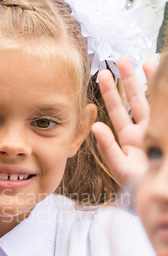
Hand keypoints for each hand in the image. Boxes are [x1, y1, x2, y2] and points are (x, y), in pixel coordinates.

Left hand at [92, 56, 156, 187]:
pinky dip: (160, 93)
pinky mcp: (165, 130)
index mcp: (129, 140)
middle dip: (127, 80)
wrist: (162, 195)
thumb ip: (108, 148)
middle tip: (120, 59)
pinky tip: (158, 73)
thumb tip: (96, 126)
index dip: (111, 94)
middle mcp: (144, 132)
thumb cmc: (141, 188)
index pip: (117, 111)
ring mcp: (157, 129)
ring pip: (151, 101)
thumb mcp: (122, 169)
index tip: (104, 75)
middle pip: (133, 101)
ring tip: (141, 61)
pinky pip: (163, 108)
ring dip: (147, 81)